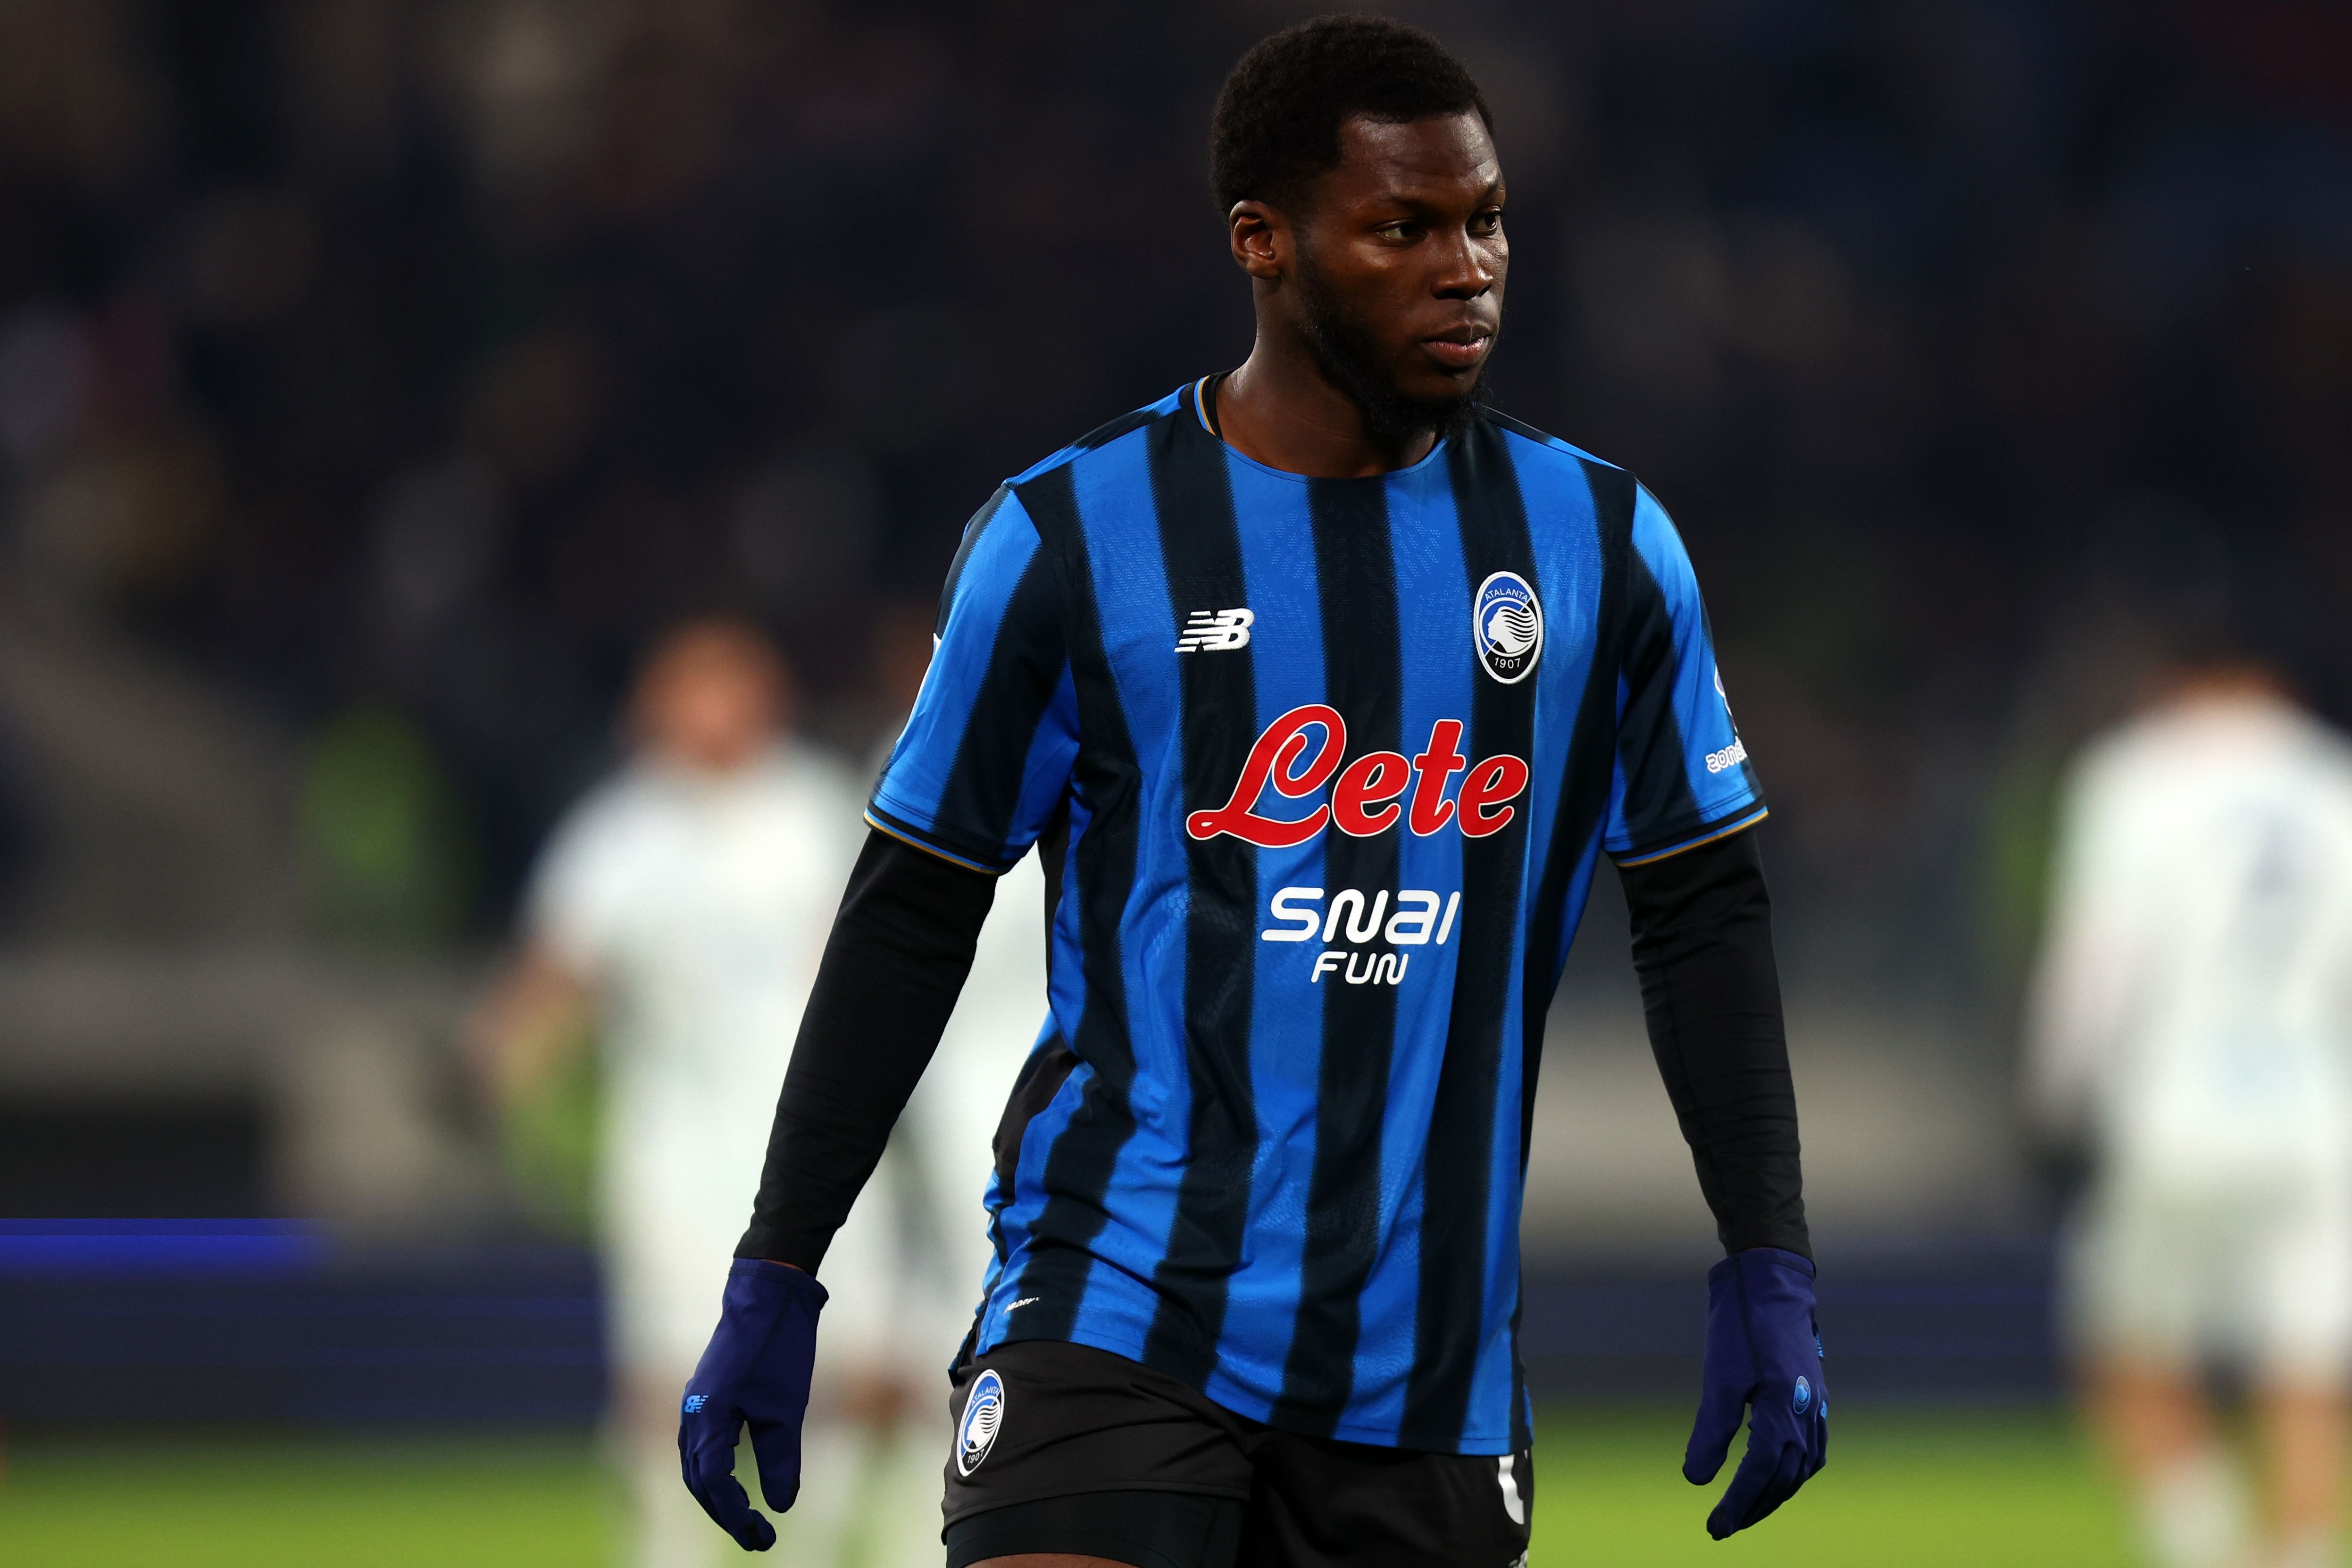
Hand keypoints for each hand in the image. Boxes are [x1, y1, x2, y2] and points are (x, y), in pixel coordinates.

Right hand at [678, 1259, 827, 1550]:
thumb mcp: (785, 1408)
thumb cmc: (778, 1346)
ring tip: (745, 1520)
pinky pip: (698, 1446)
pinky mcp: (704, 1394)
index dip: (736, 1515)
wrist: (767, 1293)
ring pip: (694, 1465)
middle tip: (756, 1538)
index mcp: (708, 1418)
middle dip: (725, 1513)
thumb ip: (781, 1460)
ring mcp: (694, 1403)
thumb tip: (781, 1507)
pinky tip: (731, 1482)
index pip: (714, 1484)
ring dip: (716, 1495)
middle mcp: (691, 1413)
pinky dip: (712, 1472)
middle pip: (698, 1481)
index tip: (762, 1538)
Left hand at [1683, 1247, 1826, 1538]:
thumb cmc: (1741, 1328)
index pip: (1760, 1474)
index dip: (1738, 1504)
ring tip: (1748, 1509)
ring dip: (1776, 1493)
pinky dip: (1794, 1472)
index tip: (1715, 1527)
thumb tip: (1696, 1479)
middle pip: (1783, 1478)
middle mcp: (1807, 1415)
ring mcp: (1816, 1407)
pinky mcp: (1815, 1398)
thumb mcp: (1719, 1378)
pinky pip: (1812, 1450)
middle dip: (1754, 1506)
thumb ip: (1711, 1431)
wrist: (1771, 1286)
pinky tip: (1778, 1477)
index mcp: (1783, 1412)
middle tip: (1724, 1526)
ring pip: (1802, 1468)